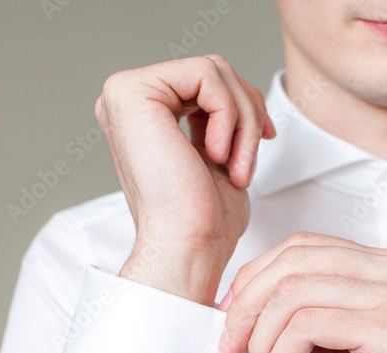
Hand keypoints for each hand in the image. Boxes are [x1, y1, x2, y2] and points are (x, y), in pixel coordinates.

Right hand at [94, 55, 275, 303]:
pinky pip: (206, 75)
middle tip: (245, 163)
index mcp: (143, 113)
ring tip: (235, 165)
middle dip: (248, 113)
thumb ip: (218, 119)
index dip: (247, 105)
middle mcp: (126, 99)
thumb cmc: (203, 219)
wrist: (187, 248)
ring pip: (215, 71)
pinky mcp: (130, 92)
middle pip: (214, 70)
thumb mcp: (217, 154)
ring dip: (242, 121)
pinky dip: (229, 116)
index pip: (208, 80)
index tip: (264, 139)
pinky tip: (217, 154)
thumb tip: (238, 92)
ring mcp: (123, 93)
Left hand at [216, 232, 386, 352]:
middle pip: (290, 261)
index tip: (235, 321)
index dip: (255, 281)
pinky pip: (307, 324)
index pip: (303, 249)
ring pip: (291, 291)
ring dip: (263, 340)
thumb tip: (268, 333)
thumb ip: (323, 333)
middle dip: (245, 307)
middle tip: (232, 349)